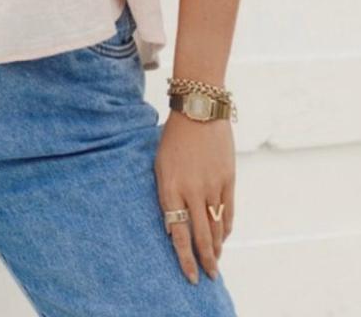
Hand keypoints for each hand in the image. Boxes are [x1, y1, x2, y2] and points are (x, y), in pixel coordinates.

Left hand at [153, 108, 234, 283]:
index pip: (178, 232)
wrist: (198, 111)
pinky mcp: (227, 179)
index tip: (189, 276)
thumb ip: (167, 195)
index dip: (184, 257)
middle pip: (201, 235)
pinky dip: (226, 227)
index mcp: (170, 187)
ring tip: (216, 261)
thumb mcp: (161, 165)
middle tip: (210, 277)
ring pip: (217, 227)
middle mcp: (191, 190)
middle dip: (205, 260)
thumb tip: (172, 225)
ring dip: (218, 247)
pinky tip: (224, 237)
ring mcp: (212, 185)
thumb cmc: (174, 138)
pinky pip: (228, 211)